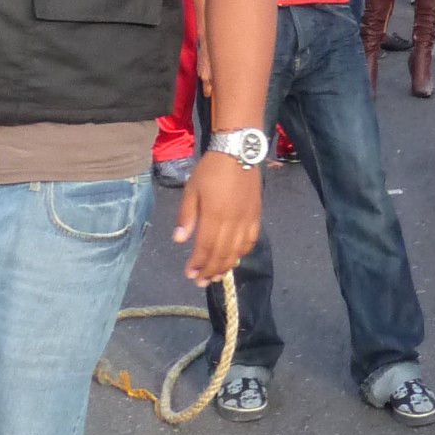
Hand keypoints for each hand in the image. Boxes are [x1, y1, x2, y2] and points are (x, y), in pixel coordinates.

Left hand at [173, 151, 262, 285]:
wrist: (238, 151)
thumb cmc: (210, 170)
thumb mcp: (191, 189)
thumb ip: (186, 215)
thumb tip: (179, 239)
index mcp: (214, 215)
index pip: (206, 247)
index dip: (197, 263)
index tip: (189, 274)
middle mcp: (233, 221)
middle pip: (222, 253)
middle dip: (210, 270)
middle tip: (201, 282)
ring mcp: (247, 218)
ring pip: (238, 250)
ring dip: (226, 265)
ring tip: (216, 275)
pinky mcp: (256, 213)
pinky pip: (251, 239)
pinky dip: (243, 251)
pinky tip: (235, 257)